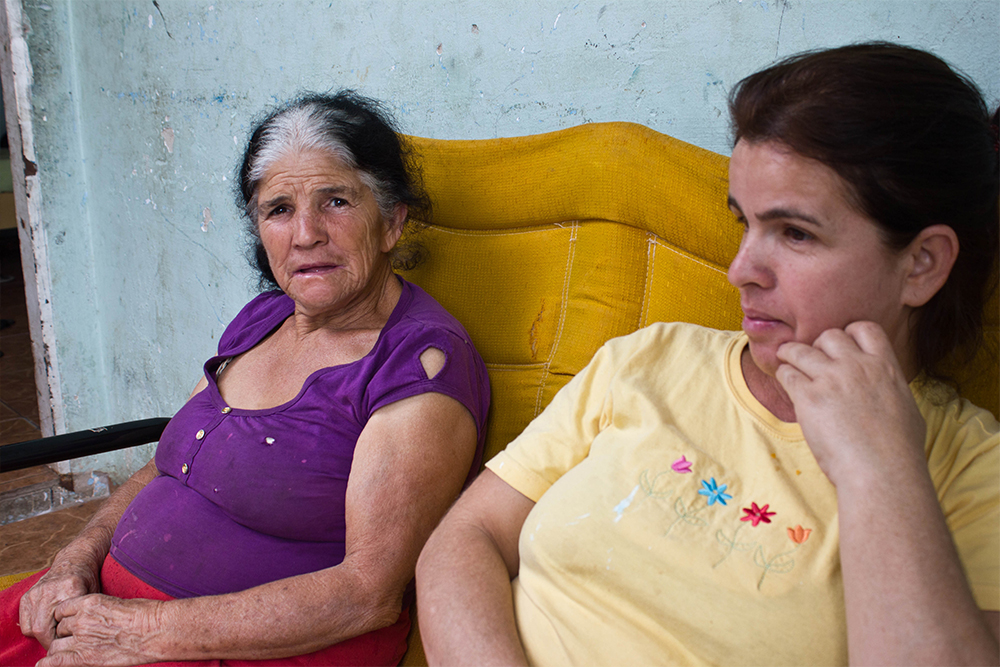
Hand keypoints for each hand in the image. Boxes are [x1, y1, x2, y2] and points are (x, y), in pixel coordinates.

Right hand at [19, 557, 100, 648]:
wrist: (75, 560)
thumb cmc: (88, 579)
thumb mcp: (93, 596)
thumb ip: (86, 615)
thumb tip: (83, 639)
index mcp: (70, 589)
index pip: (61, 626)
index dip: (63, 640)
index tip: (69, 644)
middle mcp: (50, 590)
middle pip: (41, 629)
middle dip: (50, 641)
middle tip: (60, 644)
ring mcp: (36, 592)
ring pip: (31, 628)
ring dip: (42, 636)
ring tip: (55, 634)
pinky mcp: (27, 595)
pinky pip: (25, 622)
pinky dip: (34, 628)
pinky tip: (48, 625)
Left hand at [38, 595, 164, 666]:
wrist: (155, 629)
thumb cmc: (145, 614)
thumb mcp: (118, 603)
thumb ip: (99, 611)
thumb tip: (96, 620)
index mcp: (89, 602)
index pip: (62, 611)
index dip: (65, 619)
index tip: (71, 625)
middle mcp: (81, 619)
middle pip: (59, 629)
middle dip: (65, 635)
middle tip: (78, 641)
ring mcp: (81, 638)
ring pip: (56, 645)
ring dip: (61, 649)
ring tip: (71, 653)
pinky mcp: (85, 656)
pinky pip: (56, 661)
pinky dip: (48, 664)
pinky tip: (42, 666)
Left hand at [774, 321, 926, 486]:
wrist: (882, 473)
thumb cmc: (899, 452)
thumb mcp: (907, 409)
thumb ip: (891, 390)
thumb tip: (888, 389)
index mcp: (885, 367)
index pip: (864, 328)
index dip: (849, 334)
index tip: (840, 346)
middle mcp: (857, 366)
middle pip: (829, 335)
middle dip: (819, 345)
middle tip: (812, 358)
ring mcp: (831, 379)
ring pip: (800, 350)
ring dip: (791, 354)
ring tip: (786, 360)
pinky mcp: (808, 397)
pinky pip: (787, 374)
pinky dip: (784, 376)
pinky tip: (786, 384)